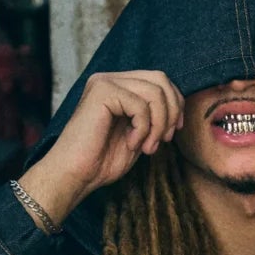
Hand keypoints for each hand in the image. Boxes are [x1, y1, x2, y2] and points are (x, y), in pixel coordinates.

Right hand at [19, 68, 185, 225]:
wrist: (76, 175)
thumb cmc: (103, 161)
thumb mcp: (139, 134)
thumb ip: (153, 115)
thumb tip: (179, 103)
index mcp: (118, 86)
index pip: (159, 80)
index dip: (175, 104)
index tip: (174, 132)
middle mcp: (110, 79)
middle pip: (160, 79)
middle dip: (171, 111)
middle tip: (165, 140)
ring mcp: (104, 82)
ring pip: (155, 92)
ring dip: (159, 125)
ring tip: (148, 147)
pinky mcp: (102, 91)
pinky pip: (140, 105)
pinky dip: (143, 129)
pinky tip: (131, 144)